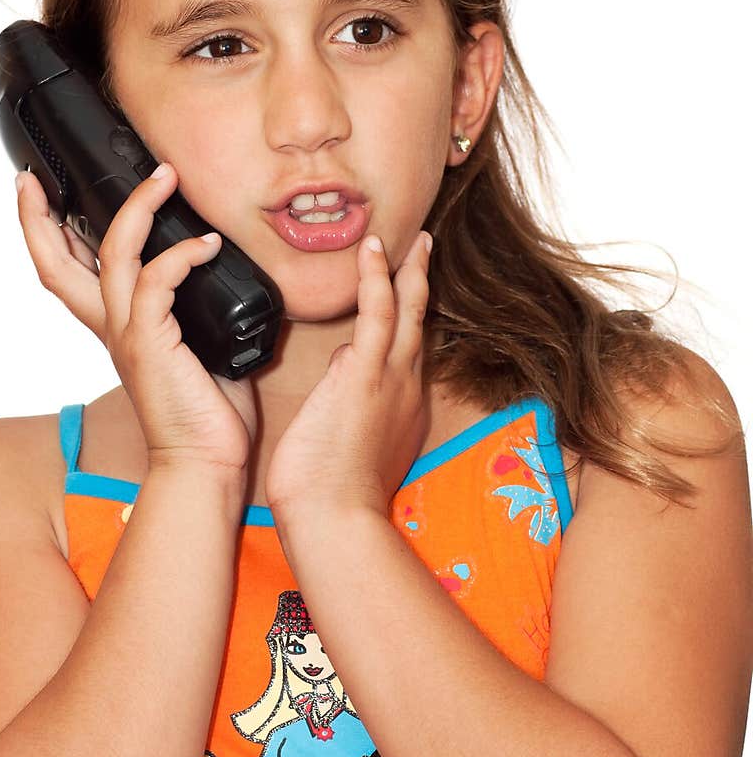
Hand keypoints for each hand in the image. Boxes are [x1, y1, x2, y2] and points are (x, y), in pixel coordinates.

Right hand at [15, 162, 256, 475]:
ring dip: (137, 208)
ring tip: (164, 177)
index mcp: (116, 329)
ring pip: (113, 255)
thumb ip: (192, 312)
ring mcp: (129, 335)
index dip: (47, 234)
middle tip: (34, 178)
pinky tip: (207, 244)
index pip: (68, 274)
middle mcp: (112, 329)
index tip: (41, 195)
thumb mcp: (196, 349)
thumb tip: (217, 275)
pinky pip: (156, 281)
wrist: (203, 462)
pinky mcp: (151, 343)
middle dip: (39, 217)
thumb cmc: (206, 414)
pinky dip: (181, 254)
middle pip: (56, 264)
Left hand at [265, 230, 431, 520]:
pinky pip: (379, 313)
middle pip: (419, 325)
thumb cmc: (331, 499)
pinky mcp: (366, 375)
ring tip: (409, 237)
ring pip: (407, 312)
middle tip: (425, 248)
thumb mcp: (350, 450)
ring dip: (407, 271)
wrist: (334, 519)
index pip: (406, 356)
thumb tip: (338, 381)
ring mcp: (390, 381)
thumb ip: (349, 412)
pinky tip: (374, 251)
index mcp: (400, 412)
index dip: (409, 323)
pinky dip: (377, 278)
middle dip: (421, 284)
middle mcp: (405, 391)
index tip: (407, 299)